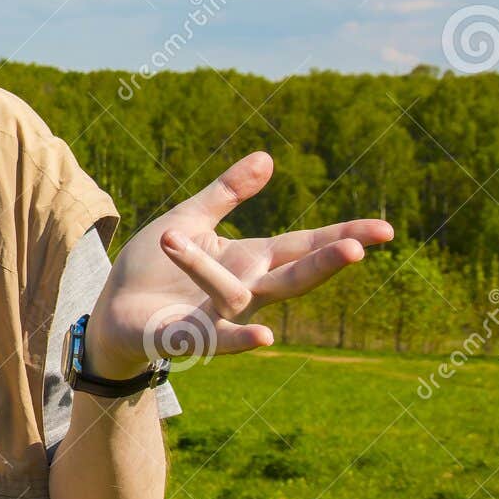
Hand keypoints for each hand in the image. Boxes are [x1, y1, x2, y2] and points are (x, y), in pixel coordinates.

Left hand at [83, 150, 394, 378]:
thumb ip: (227, 193)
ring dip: (218, 273)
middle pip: (291, 279)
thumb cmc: (154, 268)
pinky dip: (237, 340)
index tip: (386, 230)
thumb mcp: (190, 219)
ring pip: (238, 299)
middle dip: (322, 265)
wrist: (113, 311)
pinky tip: (264, 338)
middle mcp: (242, 292)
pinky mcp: (182, 337)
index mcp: (248, 261)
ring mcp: (214, 318)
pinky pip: (211, 340)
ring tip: (182, 243)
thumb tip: (267, 157)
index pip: (302, 247)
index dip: (342, 237)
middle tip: (357, 249)